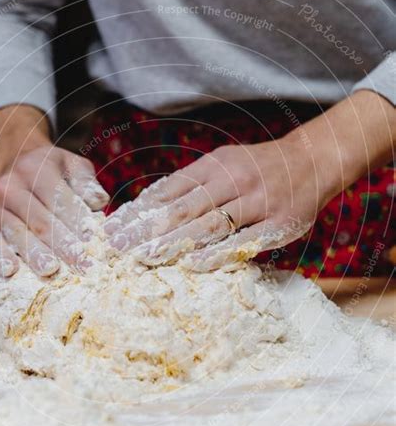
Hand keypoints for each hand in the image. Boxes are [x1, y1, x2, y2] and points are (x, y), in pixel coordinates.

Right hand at [0, 106, 108, 276]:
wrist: (15, 163)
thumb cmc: (53, 170)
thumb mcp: (73, 166)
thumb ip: (86, 183)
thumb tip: (99, 202)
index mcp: (36, 169)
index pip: (58, 199)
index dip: (76, 221)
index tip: (91, 240)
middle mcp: (12, 187)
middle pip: (40, 220)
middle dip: (62, 245)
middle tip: (80, 264)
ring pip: (17, 233)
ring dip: (34, 254)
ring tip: (50, 271)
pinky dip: (1, 257)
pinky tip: (11, 271)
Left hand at [105, 135, 324, 266]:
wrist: (313, 161)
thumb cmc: (259, 168)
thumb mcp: (223, 164)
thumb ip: (191, 185)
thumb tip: (146, 208)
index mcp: (214, 165)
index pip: (168, 190)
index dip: (138, 210)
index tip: (112, 229)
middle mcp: (232, 180)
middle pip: (183, 208)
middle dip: (147, 229)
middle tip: (118, 248)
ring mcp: (257, 201)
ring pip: (210, 223)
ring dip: (175, 242)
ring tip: (146, 258)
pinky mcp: (278, 223)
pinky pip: (245, 240)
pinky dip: (219, 253)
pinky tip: (194, 265)